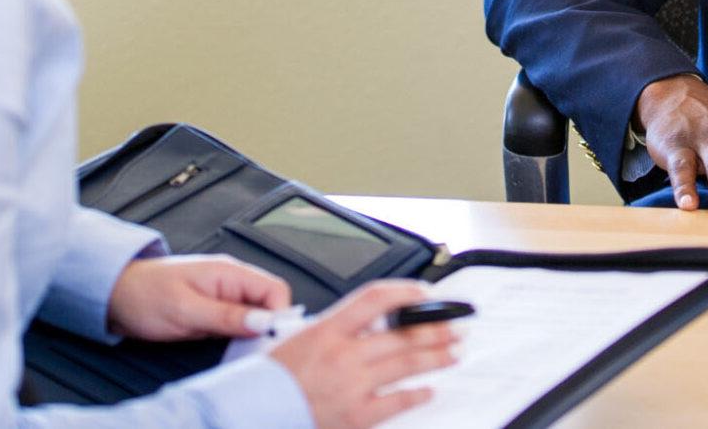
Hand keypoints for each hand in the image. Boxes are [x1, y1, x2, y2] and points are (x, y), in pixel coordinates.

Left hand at [106, 254, 289, 341]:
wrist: (115, 296)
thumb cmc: (144, 294)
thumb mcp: (186, 309)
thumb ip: (226, 316)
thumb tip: (263, 321)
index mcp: (229, 272)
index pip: (275, 289)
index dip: (278, 315)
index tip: (268, 338)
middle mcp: (230, 282)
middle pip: (269, 303)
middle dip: (267, 327)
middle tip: (252, 347)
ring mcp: (223, 297)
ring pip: (255, 316)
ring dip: (251, 334)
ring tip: (237, 348)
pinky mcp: (214, 312)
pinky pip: (239, 324)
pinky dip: (239, 337)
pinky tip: (228, 347)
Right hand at [269, 281, 459, 428]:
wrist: (251, 413)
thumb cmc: (271, 379)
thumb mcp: (298, 338)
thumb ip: (334, 329)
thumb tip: (369, 323)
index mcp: (327, 329)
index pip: (376, 299)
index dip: (406, 292)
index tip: (425, 294)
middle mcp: (343, 355)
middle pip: (401, 334)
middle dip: (435, 329)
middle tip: (455, 326)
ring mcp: (352, 385)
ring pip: (406, 364)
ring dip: (436, 356)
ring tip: (454, 351)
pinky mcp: (355, 415)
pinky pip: (396, 402)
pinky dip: (416, 394)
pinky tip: (429, 390)